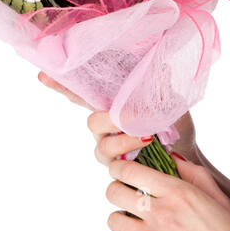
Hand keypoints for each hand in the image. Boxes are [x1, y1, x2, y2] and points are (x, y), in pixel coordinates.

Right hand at [38, 71, 198, 159]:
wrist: (185, 152)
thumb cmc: (172, 121)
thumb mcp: (167, 97)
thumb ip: (156, 83)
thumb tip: (158, 65)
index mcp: (110, 103)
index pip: (81, 92)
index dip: (62, 85)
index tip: (44, 74)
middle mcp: (105, 125)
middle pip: (91, 121)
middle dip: (106, 120)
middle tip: (126, 118)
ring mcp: (109, 146)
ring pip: (102, 144)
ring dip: (123, 140)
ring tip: (145, 136)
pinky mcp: (117, 166)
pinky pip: (113, 161)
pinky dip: (129, 150)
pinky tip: (145, 145)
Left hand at [95, 114, 229, 230]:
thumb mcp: (219, 199)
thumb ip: (195, 175)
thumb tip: (171, 159)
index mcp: (179, 193)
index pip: (130, 170)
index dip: (120, 169)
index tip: (122, 172)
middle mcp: (161, 213)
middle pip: (114, 191)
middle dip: (118, 190)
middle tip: (128, 197)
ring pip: (113, 219)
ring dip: (119, 218)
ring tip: (130, 222)